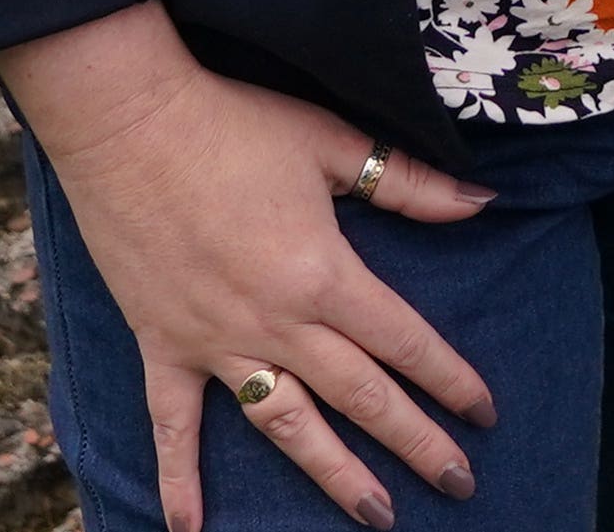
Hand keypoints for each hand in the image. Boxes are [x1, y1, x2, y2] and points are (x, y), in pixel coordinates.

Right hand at [0, 5, 495, 531]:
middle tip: (459, 484)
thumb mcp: (331, 143)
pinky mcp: (162, 346)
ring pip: (286, 426)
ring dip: (334, 475)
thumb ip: (408, 184)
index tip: (485, 414)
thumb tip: (482, 202)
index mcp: (324, 275)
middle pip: (361, 397)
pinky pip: (172, 426)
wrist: (128, 122)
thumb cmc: (233, 124)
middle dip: (416, 444)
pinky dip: (179, 481)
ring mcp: (215, 343)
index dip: (451, 379)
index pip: (404, 341)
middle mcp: (276, 323)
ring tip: (376, 515)